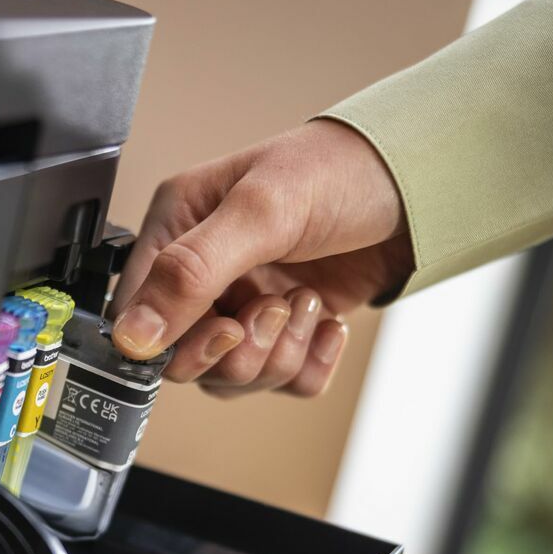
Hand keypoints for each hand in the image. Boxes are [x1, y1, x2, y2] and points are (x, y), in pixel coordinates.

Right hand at [110, 118, 414, 396]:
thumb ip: (191, 273)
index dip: (173, 339)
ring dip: (279, 352)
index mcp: (176, 229)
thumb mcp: (261, 212)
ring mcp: (244, 304)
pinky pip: (283, 381)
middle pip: (186, 359)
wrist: (420, 185)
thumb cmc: (339, 172)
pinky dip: (311, 363)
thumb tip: (132, 337)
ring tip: (308, 302)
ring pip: (234, 375)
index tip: (225, 328)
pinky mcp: (287, 330)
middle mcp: (203, 273)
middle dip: (239, 348)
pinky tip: (330, 322)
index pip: (136, 313)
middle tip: (273, 309)